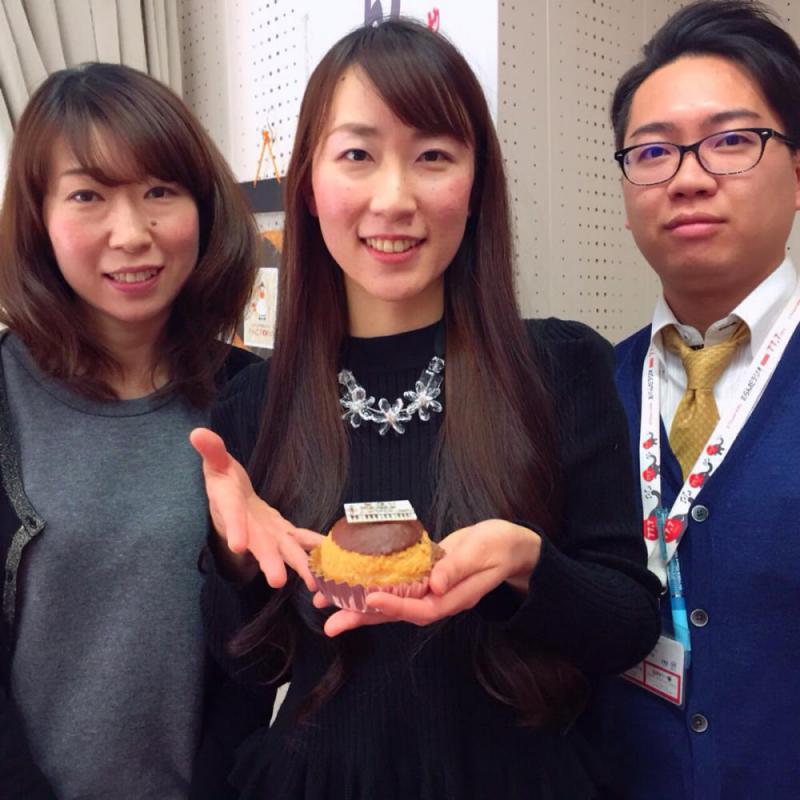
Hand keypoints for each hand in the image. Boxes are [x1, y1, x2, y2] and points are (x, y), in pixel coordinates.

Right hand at [190, 427, 321, 589]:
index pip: (231, 517)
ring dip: (300, 567)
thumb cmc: (223, 481)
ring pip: (286, 552)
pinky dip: (317, 549)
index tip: (237, 545)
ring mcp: (270, 534)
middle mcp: (251, 528)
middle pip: (260, 547)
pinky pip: (303, 541)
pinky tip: (334, 560)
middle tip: (277, 580)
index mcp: (230, 508)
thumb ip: (211, 450)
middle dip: (269, 562)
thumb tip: (197, 432)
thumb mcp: (215, 463)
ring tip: (314, 584)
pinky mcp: (285, 532)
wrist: (234, 501)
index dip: (234, 529)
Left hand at [319, 519, 540, 635]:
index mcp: (453, 598)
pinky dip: (370, 582)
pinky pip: (393, 583)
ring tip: (325, 605)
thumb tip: (435, 584)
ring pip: (389, 600)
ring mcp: (428, 589)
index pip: (421, 609)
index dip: (395, 606)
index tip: (369, 597)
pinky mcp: (422, 575)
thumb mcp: (482, 553)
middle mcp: (436, 599)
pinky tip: (348, 580)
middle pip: (395, 613)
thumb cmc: (499, 547)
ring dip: (357, 602)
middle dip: (362, 617)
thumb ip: (458, 568)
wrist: (508, 545)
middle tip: (329, 624)